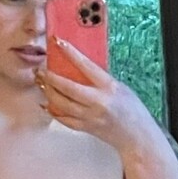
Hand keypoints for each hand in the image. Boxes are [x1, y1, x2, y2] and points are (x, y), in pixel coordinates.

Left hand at [34, 37, 154, 153]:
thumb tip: (79, 68)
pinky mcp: (85, 128)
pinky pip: (64, 119)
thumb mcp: (119, 87)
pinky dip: (53, 111)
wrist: (137, 136)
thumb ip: (100, 79)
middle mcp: (97, 102)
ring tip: (41, 83)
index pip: (86, 66)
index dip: (70, 53)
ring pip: (61, 103)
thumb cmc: (132, 109)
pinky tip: (46, 104)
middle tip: (41, 70)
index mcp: (108, 87)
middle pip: (67, 87)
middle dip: (50, 77)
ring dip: (48, 92)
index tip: (58, 42)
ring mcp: (89, 117)